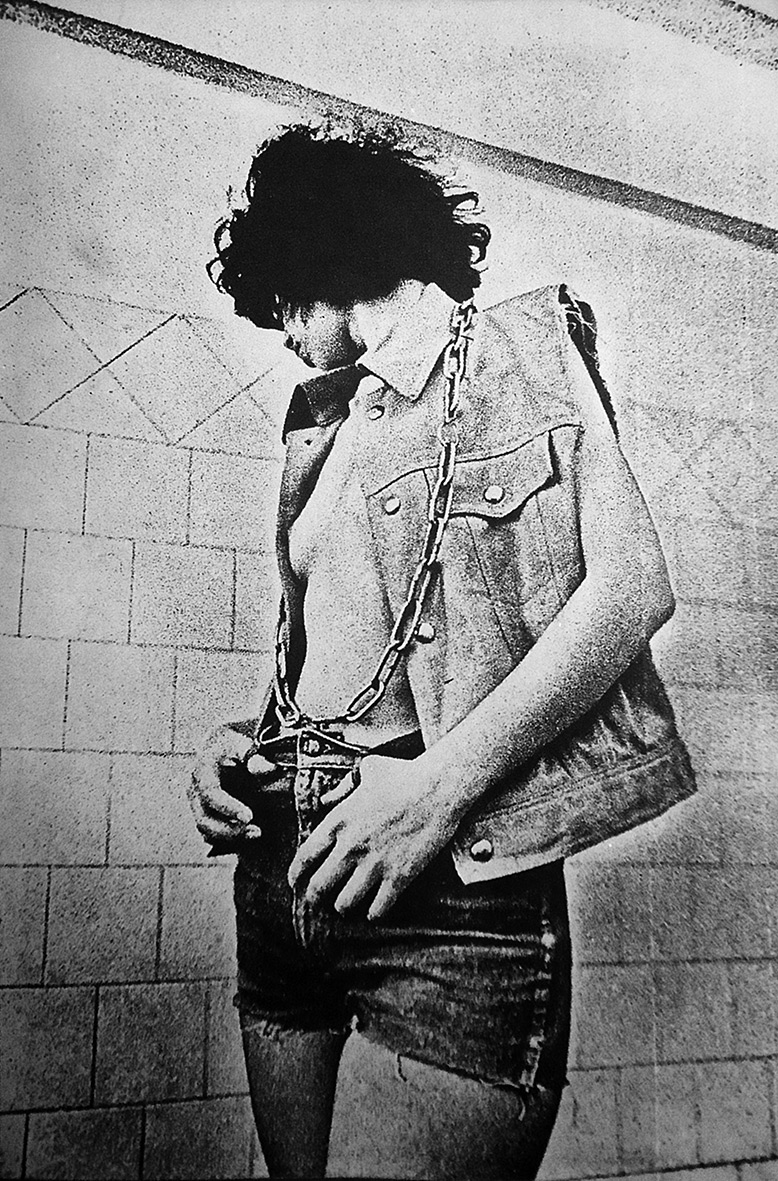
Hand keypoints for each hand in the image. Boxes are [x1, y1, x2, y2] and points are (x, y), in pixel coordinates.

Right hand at [188, 724, 274, 845]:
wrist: (227, 744)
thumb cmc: (238, 742)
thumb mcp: (245, 742)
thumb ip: (255, 754)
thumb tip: (268, 768)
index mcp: (202, 768)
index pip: (210, 793)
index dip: (228, 808)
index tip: (249, 817)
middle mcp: (194, 788)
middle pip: (204, 818)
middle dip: (230, 830)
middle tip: (257, 831)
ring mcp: (197, 803)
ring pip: (206, 829)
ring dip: (230, 837)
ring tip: (258, 833)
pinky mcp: (205, 813)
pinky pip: (211, 833)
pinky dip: (228, 839)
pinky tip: (249, 836)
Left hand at [288, 753, 461, 920]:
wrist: (440, 786)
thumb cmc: (404, 774)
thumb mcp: (366, 770)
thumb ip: (342, 788)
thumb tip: (326, 800)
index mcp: (338, 821)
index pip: (303, 859)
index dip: (296, 876)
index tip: (297, 883)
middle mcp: (350, 846)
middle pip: (318, 888)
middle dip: (317, 897)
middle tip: (322, 900)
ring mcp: (374, 863)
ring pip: (344, 904)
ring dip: (345, 906)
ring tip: (351, 903)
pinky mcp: (399, 876)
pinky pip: (377, 910)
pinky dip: (375, 913)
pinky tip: (377, 908)